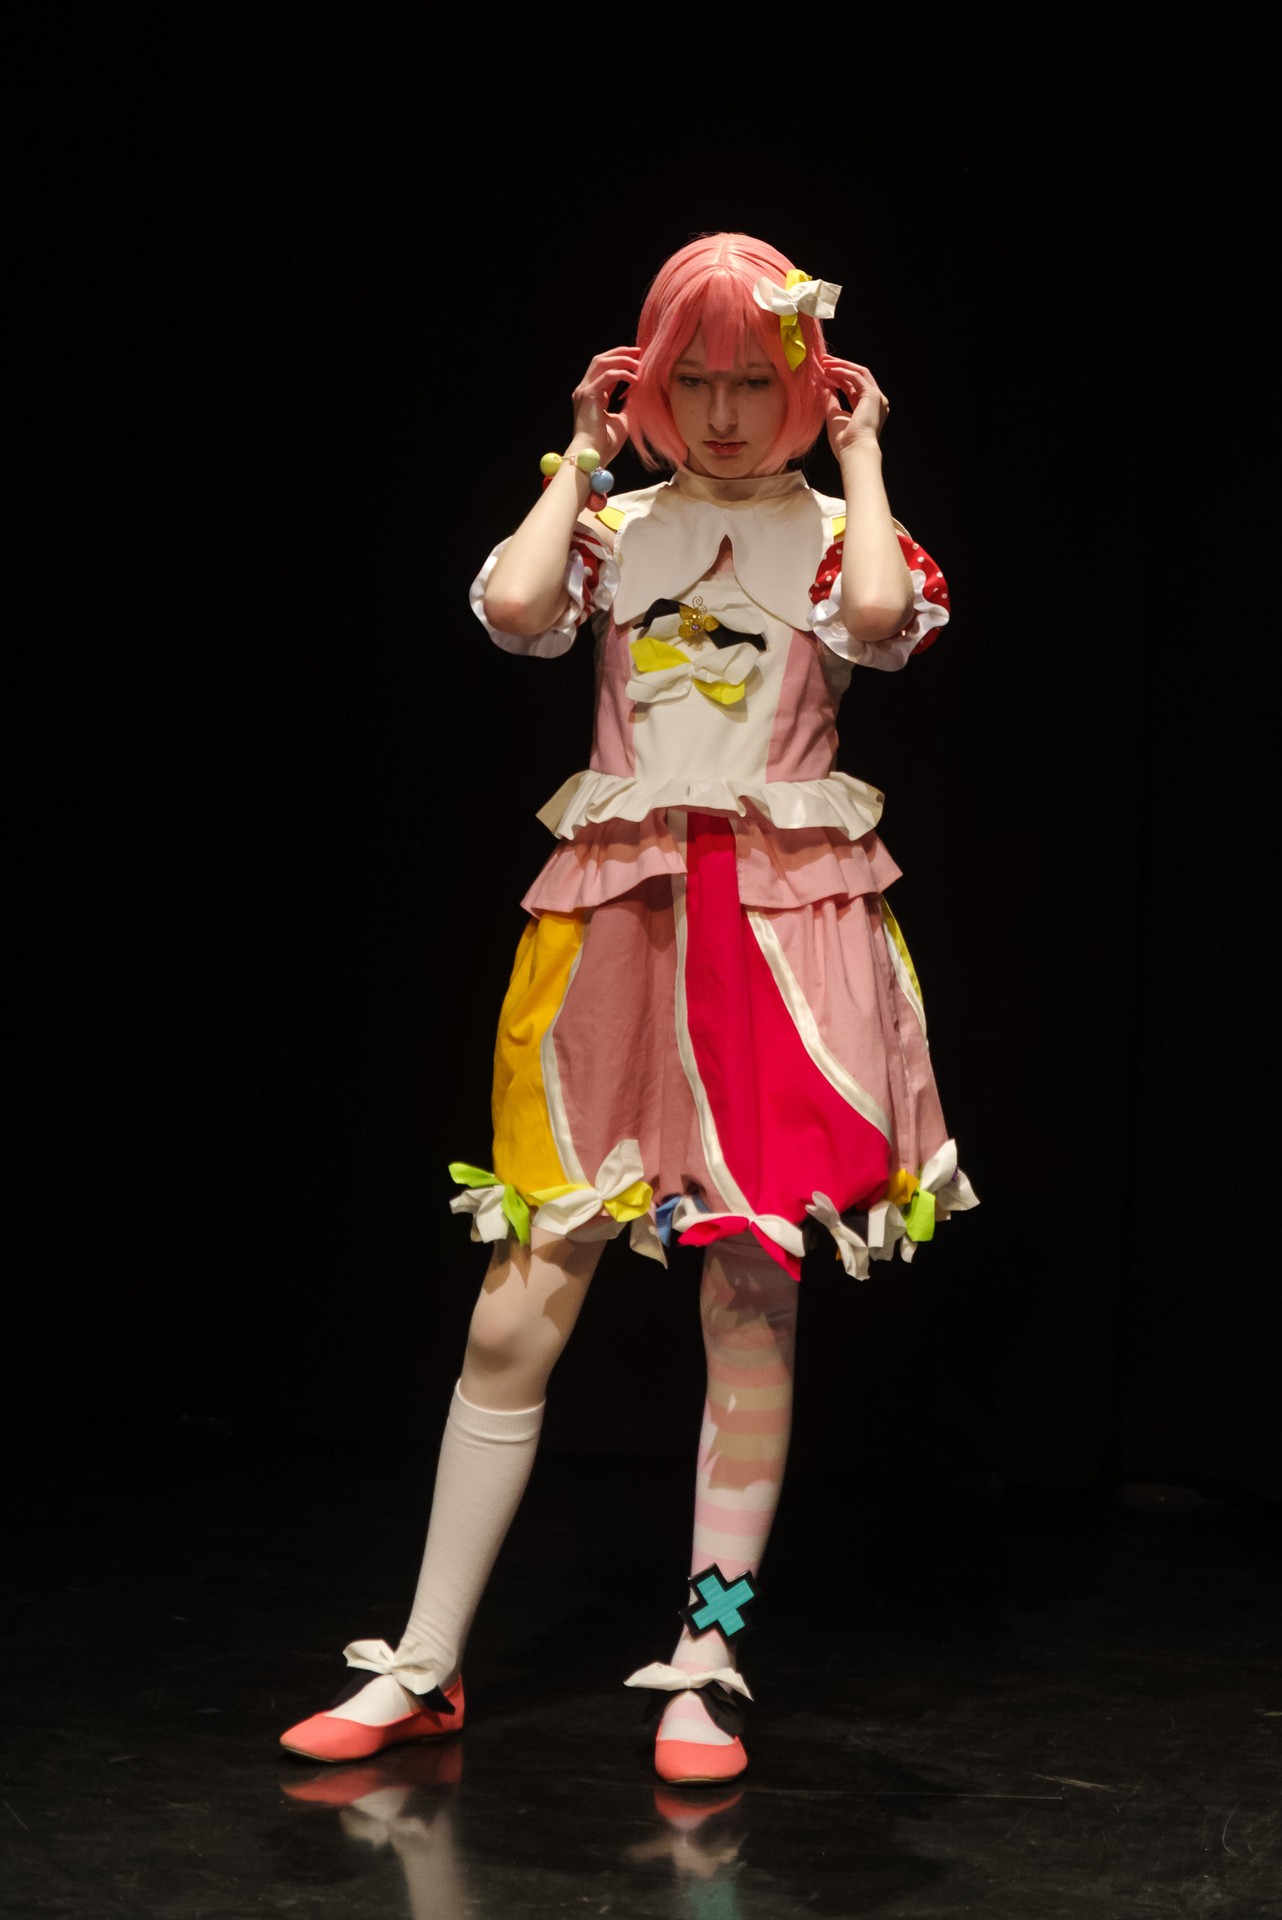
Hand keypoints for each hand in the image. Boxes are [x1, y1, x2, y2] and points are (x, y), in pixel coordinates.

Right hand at [570, 346, 638, 465]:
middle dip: (621, 353)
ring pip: (602, 362)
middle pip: (601, 359)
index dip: (621, 362)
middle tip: (640, 352)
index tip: (639, 359)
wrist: (593, 455)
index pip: (605, 370)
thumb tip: (639, 394)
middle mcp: (585, 389)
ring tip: (639, 361)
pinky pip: (607, 375)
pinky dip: (622, 374)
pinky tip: (635, 379)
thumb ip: (627, 406)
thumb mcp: (622, 421)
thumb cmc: (605, 444)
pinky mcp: (588, 394)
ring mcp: (584, 390)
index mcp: (592, 395)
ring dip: (622, 358)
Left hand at [821, 357, 889, 459]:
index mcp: (867, 408)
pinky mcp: (873, 395)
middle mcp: (875, 401)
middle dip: (841, 367)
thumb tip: (824, 384)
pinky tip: (830, 370)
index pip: (853, 387)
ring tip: (825, 362)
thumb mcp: (834, 415)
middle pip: (858, 376)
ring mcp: (876, 397)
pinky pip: (857, 377)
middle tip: (824, 360)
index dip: (838, 377)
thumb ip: (831, 399)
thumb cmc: (844, 441)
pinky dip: (843, 372)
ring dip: (841, 365)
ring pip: (859, 373)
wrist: (854, 450)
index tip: (824, 371)